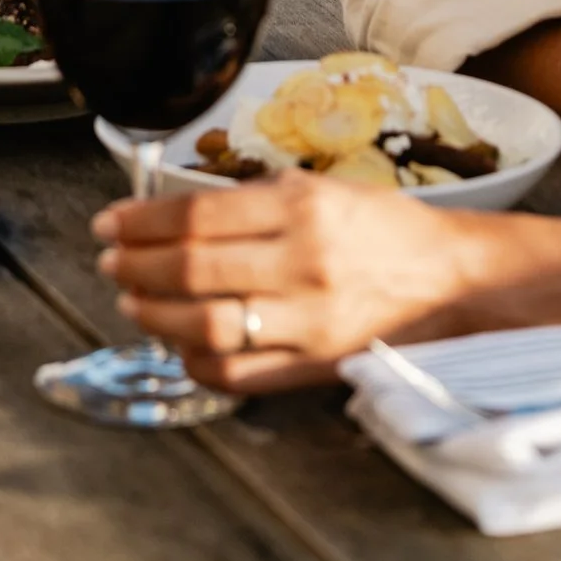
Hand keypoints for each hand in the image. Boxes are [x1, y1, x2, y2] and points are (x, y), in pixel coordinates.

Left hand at [93, 173, 514, 393]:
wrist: (450, 282)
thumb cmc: (385, 229)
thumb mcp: (322, 188)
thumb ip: (255, 198)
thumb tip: (180, 212)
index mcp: (302, 208)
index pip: (197, 215)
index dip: (141, 221)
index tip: (111, 222)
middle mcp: (302, 263)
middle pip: (191, 269)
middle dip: (136, 264)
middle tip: (110, 260)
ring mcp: (307, 321)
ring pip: (204, 325)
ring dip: (154, 313)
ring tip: (132, 298)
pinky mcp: (314, 367)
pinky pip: (237, 373)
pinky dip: (194, 360)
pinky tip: (177, 343)